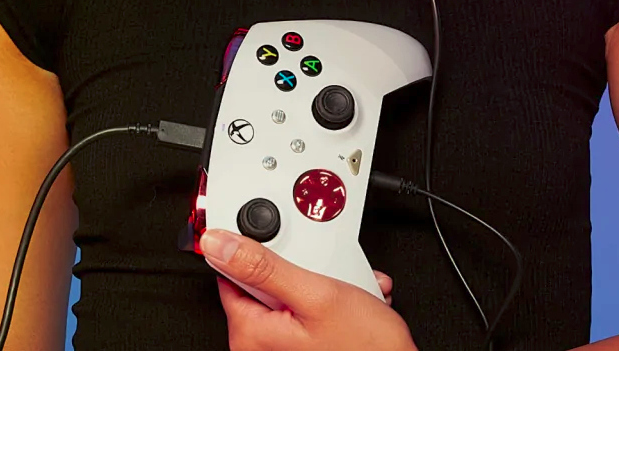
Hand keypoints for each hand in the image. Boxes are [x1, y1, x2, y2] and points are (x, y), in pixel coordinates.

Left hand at [200, 227, 416, 350]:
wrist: (400, 375)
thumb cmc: (364, 349)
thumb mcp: (315, 293)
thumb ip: (263, 266)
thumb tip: (218, 243)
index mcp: (250, 336)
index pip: (233, 274)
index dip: (260, 251)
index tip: (285, 247)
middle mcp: (259, 352)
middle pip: (266, 285)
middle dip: (303, 270)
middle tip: (329, 273)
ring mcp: (280, 355)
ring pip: (292, 298)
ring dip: (323, 286)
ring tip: (349, 291)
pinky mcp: (300, 354)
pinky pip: (306, 317)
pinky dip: (330, 305)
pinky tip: (351, 305)